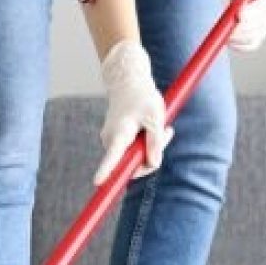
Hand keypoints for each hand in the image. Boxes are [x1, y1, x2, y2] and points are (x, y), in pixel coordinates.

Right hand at [95, 40, 171, 184]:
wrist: (128, 83)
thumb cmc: (143, 98)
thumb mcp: (155, 118)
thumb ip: (155, 142)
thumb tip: (153, 164)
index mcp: (119, 134)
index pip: (112, 156)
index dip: (106, 170)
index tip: (98, 182)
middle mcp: (111, 140)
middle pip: (133, 163)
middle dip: (152, 154)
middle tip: (167, 132)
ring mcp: (112, 141)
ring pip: (135, 157)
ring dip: (151, 147)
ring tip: (160, 127)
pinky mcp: (116, 141)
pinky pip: (133, 150)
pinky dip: (145, 143)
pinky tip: (151, 127)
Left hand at [225, 0, 265, 52]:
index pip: (261, 12)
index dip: (249, 17)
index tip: (235, 18)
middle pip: (257, 29)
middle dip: (239, 31)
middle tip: (222, 30)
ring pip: (253, 39)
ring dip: (237, 40)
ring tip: (222, 35)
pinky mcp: (259, 29)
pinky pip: (251, 43)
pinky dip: (240, 45)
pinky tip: (228, 42)